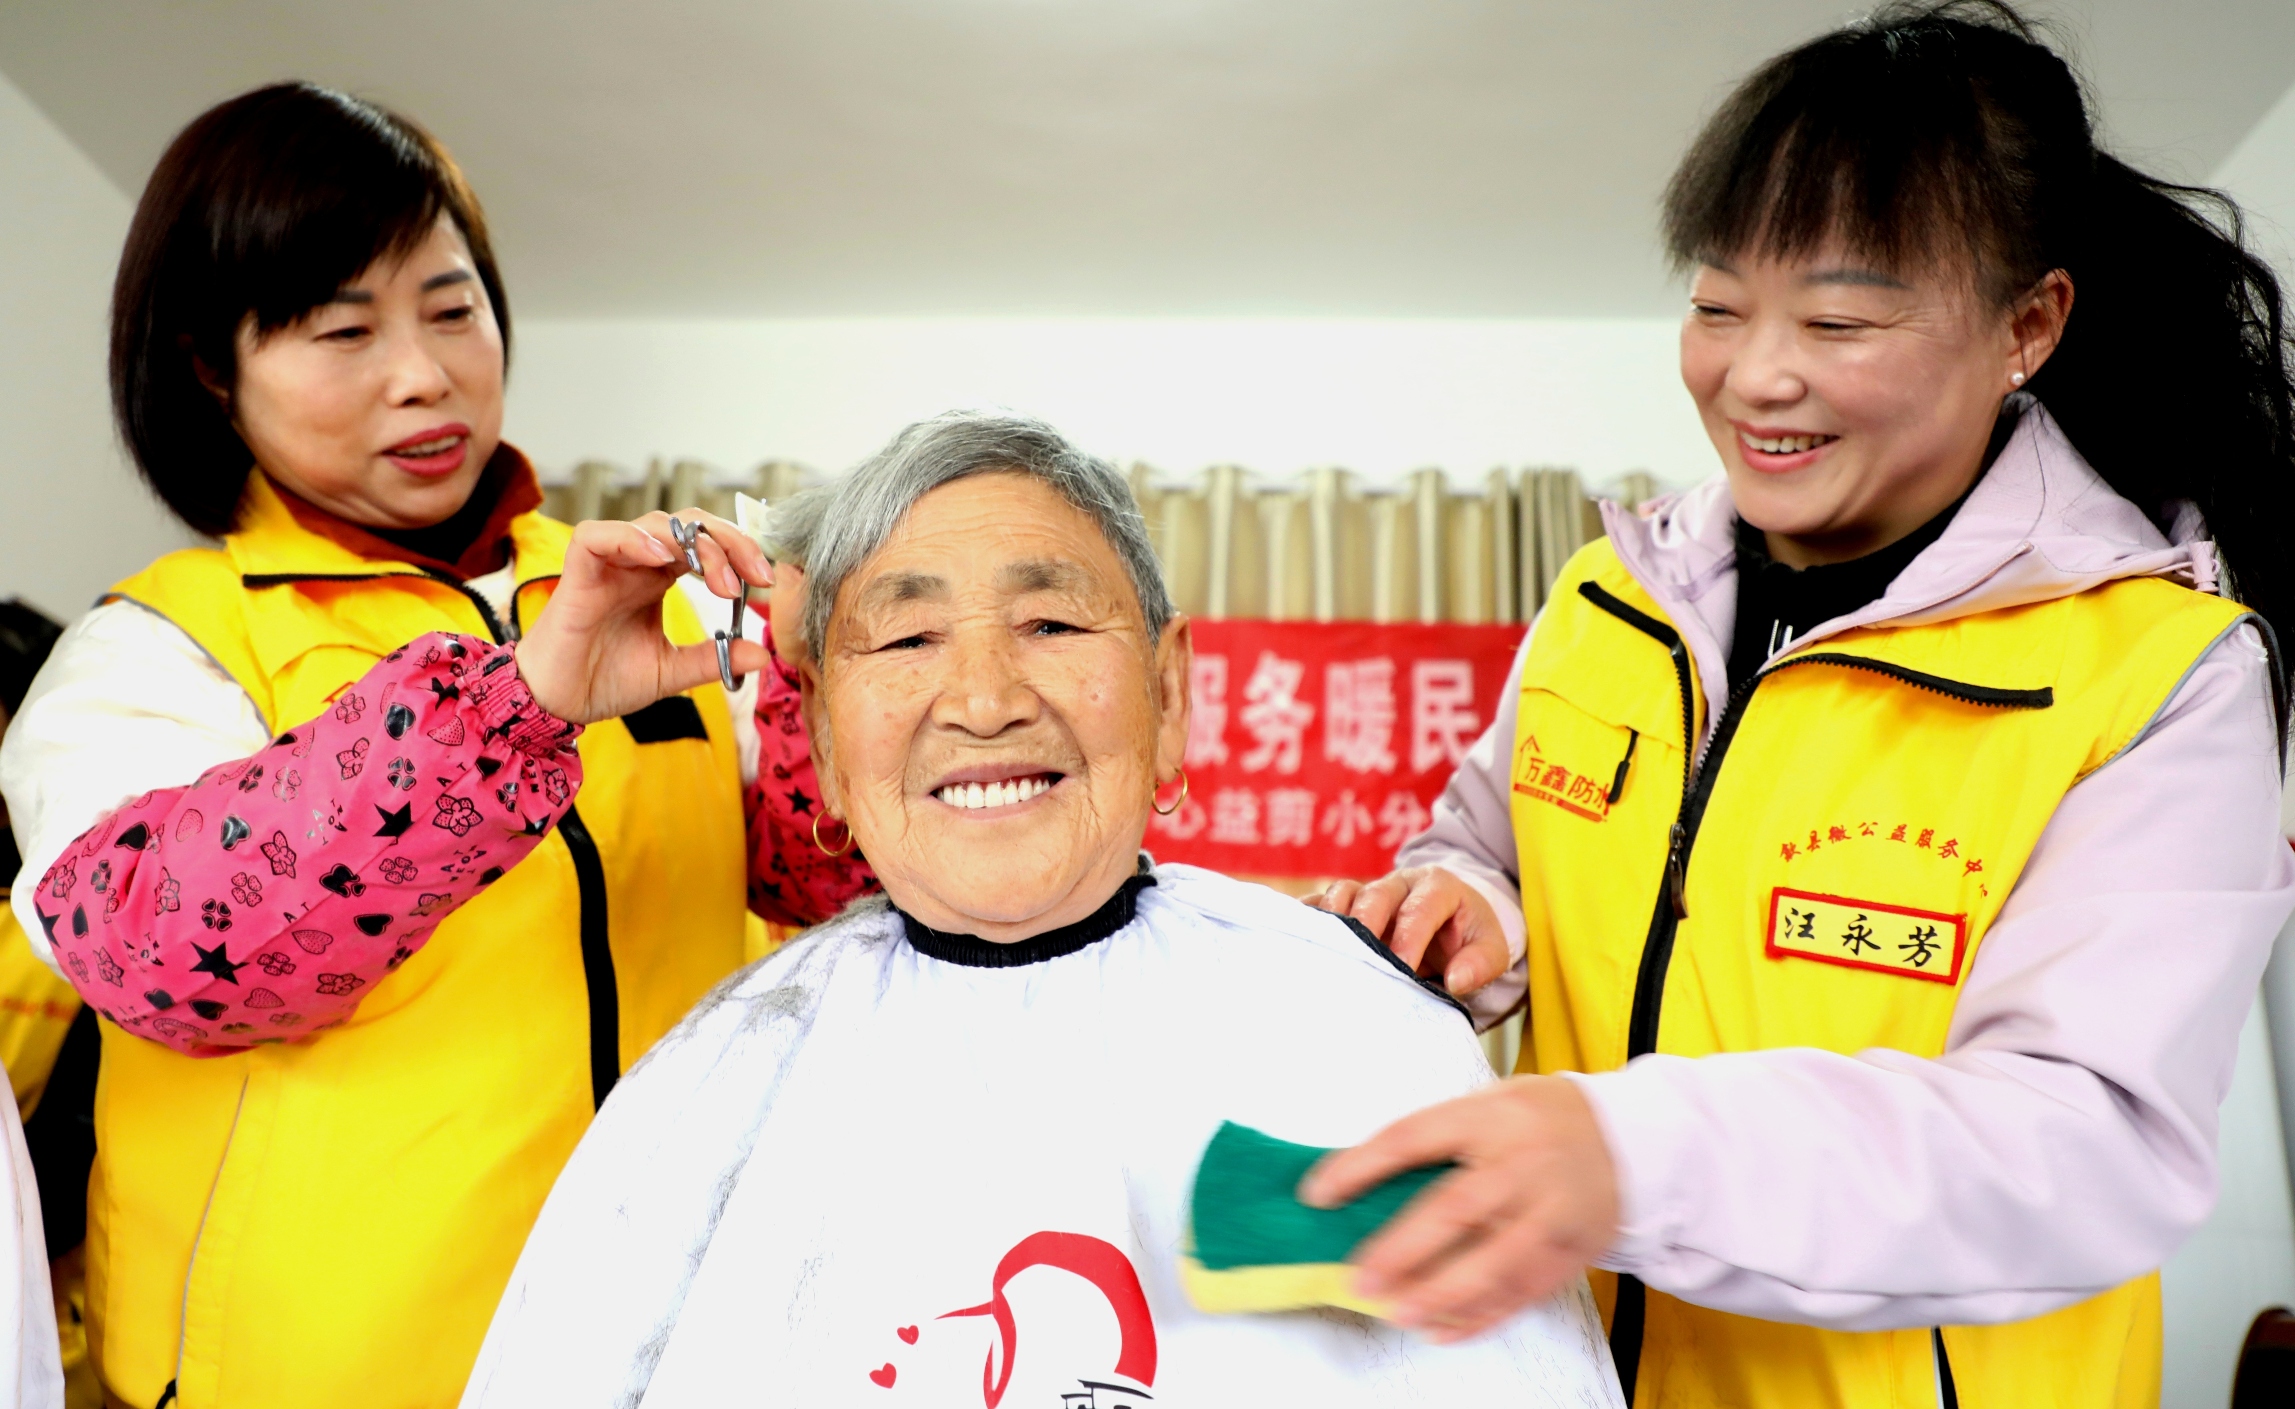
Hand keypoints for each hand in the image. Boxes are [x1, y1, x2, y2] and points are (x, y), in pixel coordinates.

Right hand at [516, 509, 774, 724]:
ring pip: (654, 523)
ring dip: (693, 544)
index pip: (707, 545)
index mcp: (659, 579)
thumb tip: (763, 653)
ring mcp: (608, 562)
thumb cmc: (605, 679)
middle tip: (753, 577)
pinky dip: (631, 538)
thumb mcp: (672, 671)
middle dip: (729, 543)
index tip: (767, 582)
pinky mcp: (578, 570)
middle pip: (689, 525)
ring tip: (717, 579)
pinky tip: (659, 559)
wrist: (558, 704)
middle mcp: (638, 563)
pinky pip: (599, 535)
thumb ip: (714, 658)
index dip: (740, 553)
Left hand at [1299, 1076, 1618, 1341]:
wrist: (1630, 1141)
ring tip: (1398, 1311)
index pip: (1411, 1138)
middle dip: (1402, 1249)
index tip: (1318, 1193)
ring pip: (1494, 1260)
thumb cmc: (1539, 1121)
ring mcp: (1549, 1209)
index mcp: (1487, 1116)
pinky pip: (1523, 1290)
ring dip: (1441, 1292)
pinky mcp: (1571, 1249)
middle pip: (1455, 1208)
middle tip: (1359, 1278)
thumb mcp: (1487, 1106)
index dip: (1360, 1166)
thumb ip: (1433, 1139)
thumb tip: (1358, 1179)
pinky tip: (1443, 1330)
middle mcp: (1520, 1161)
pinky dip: (1482, 1316)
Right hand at [1310, 865, 1510, 995]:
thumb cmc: (1469, 936)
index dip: (1408, 938)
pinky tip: (1302, 940)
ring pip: (1344, 893)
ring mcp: (1370, 889)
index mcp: (1438, 887)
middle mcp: (1400, 883)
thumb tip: (1456, 980)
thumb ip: (1480, 963)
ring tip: (1328, 952)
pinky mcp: (1348, 902)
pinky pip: (1322, 902)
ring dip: (1334, 921)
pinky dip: (1310, 918)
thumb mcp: (1491, 948)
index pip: (1420, 909)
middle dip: (1366, 927)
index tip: (1402, 968)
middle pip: (1376, 895)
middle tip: (1360, 961)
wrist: (1452, 920)